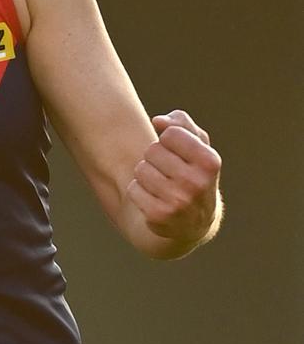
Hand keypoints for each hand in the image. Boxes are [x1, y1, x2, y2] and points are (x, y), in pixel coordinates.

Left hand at [126, 110, 221, 245]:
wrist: (195, 222)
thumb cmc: (194, 173)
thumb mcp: (198, 146)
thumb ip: (181, 123)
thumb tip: (158, 121)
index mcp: (210, 162)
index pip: (171, 133)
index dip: (168, 140)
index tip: (177, 152)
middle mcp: (196, 183)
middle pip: (152, 151)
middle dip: (156, 158)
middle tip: (168, 171)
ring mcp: (178, 202)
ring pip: (140, 169)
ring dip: (146, 174)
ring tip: (161, 184)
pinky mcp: (159, 216)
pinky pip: (132, 189)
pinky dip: (138, 191)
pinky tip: (153, 198)